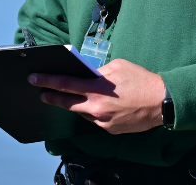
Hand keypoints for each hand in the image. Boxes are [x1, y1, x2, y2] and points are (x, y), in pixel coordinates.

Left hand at [28, 59, 165, 134]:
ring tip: (82, 96)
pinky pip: (96, 119)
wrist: (162, 102)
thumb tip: (87, 74)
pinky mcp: (110, 129)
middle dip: (52, 97)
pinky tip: (103, 105)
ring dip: (79, 104)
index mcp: (97, 89)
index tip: (34, 79)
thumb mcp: (118, 66)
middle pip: (67, 103)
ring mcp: (102, 121)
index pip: (65, 84)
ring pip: (83, 112)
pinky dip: (95, 111)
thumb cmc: (141, 80)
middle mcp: (96, 107)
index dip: (47, 81)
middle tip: (42, 93)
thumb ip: (98, 71)